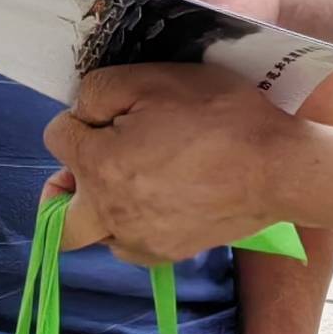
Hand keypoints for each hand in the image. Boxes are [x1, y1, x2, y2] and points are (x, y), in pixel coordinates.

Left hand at [45, 63, 311, 267]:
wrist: (277, 167)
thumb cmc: (218, 117)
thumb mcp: (153, 79)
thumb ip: (98, 91)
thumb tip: (82, 113)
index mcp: (99, 165)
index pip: (55, 138)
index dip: (78, 118)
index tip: (107, 113)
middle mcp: (110, 212)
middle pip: (57, 216)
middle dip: (63, 189)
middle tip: (90, 165)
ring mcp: (139, 240)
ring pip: (95, 233)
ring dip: (101, 208)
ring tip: (134, 179)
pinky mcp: (168, 254)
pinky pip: (130, 248)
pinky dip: (132, 228)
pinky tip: (158, 201)